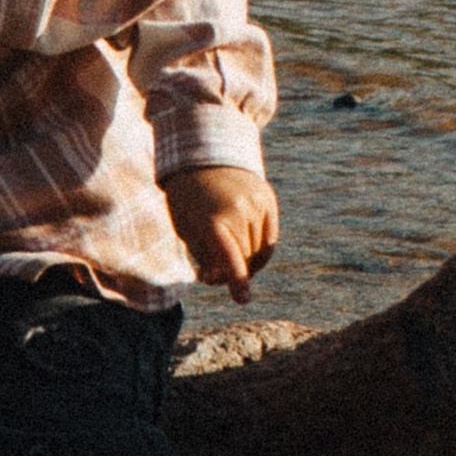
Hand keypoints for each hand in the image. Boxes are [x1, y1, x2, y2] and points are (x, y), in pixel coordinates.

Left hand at [166, 167, 279, 302]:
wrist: (204, 155)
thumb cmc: (188, 198)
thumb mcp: (186, 227)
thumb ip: (204, 255)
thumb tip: (219, 279)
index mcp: (212, 217)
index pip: (229, 255)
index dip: (236, 279)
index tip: (243, 300)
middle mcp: (239, 209)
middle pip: (244, 258)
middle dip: (232, 271)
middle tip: (212, 272)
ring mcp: (257, 203)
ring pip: (260, 251)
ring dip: (246, 262)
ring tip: (226, 255)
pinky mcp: (268, 200)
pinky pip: (269, 239)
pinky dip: (259, 250)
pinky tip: (243, 248)